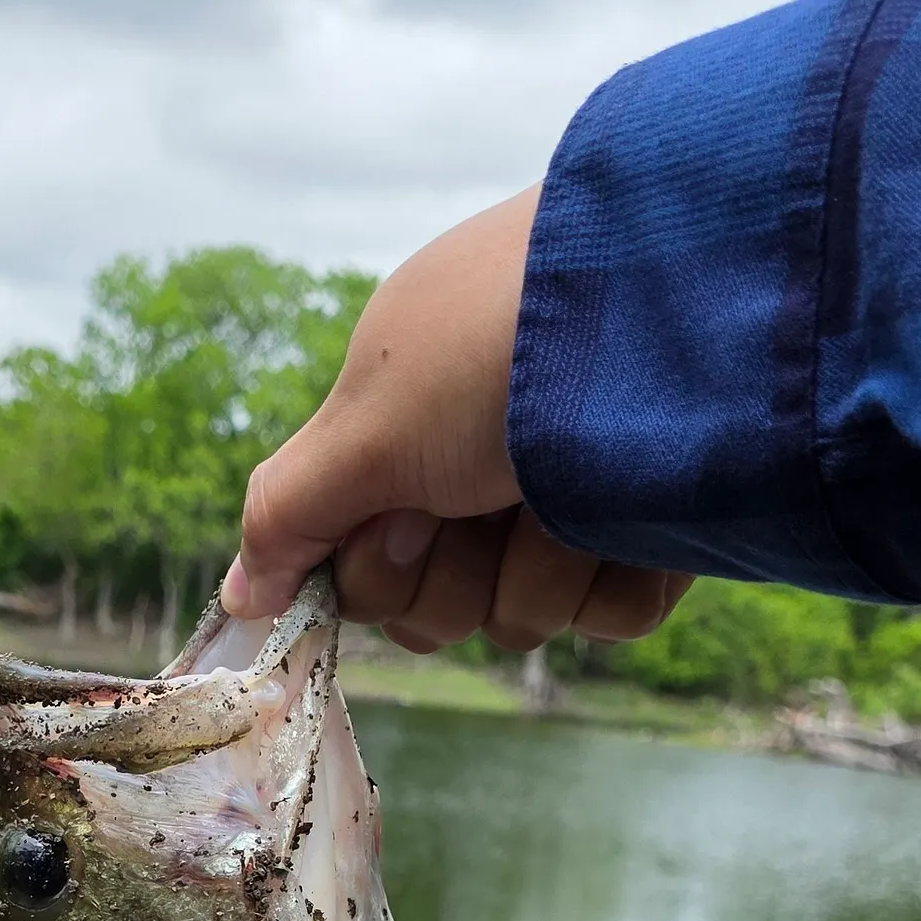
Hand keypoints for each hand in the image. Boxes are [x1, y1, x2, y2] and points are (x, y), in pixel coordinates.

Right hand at [220, 186, 690, 651]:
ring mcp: (574, 503)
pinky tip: (633, 514)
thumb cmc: (496, 347)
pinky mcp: (660, 536)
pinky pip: (613, 618)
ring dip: (539, 568)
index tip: (405, 517)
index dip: (376, 567)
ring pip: (521, 616)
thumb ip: (291, 512)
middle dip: (451, 575)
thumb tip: (235, 599)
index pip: (358, 566)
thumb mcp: (370, 419)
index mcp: (408, 433)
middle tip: (481, 502)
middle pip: (431, 607)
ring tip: (572, 496)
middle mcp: (482, 469)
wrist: (686, 302)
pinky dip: (618, 574)